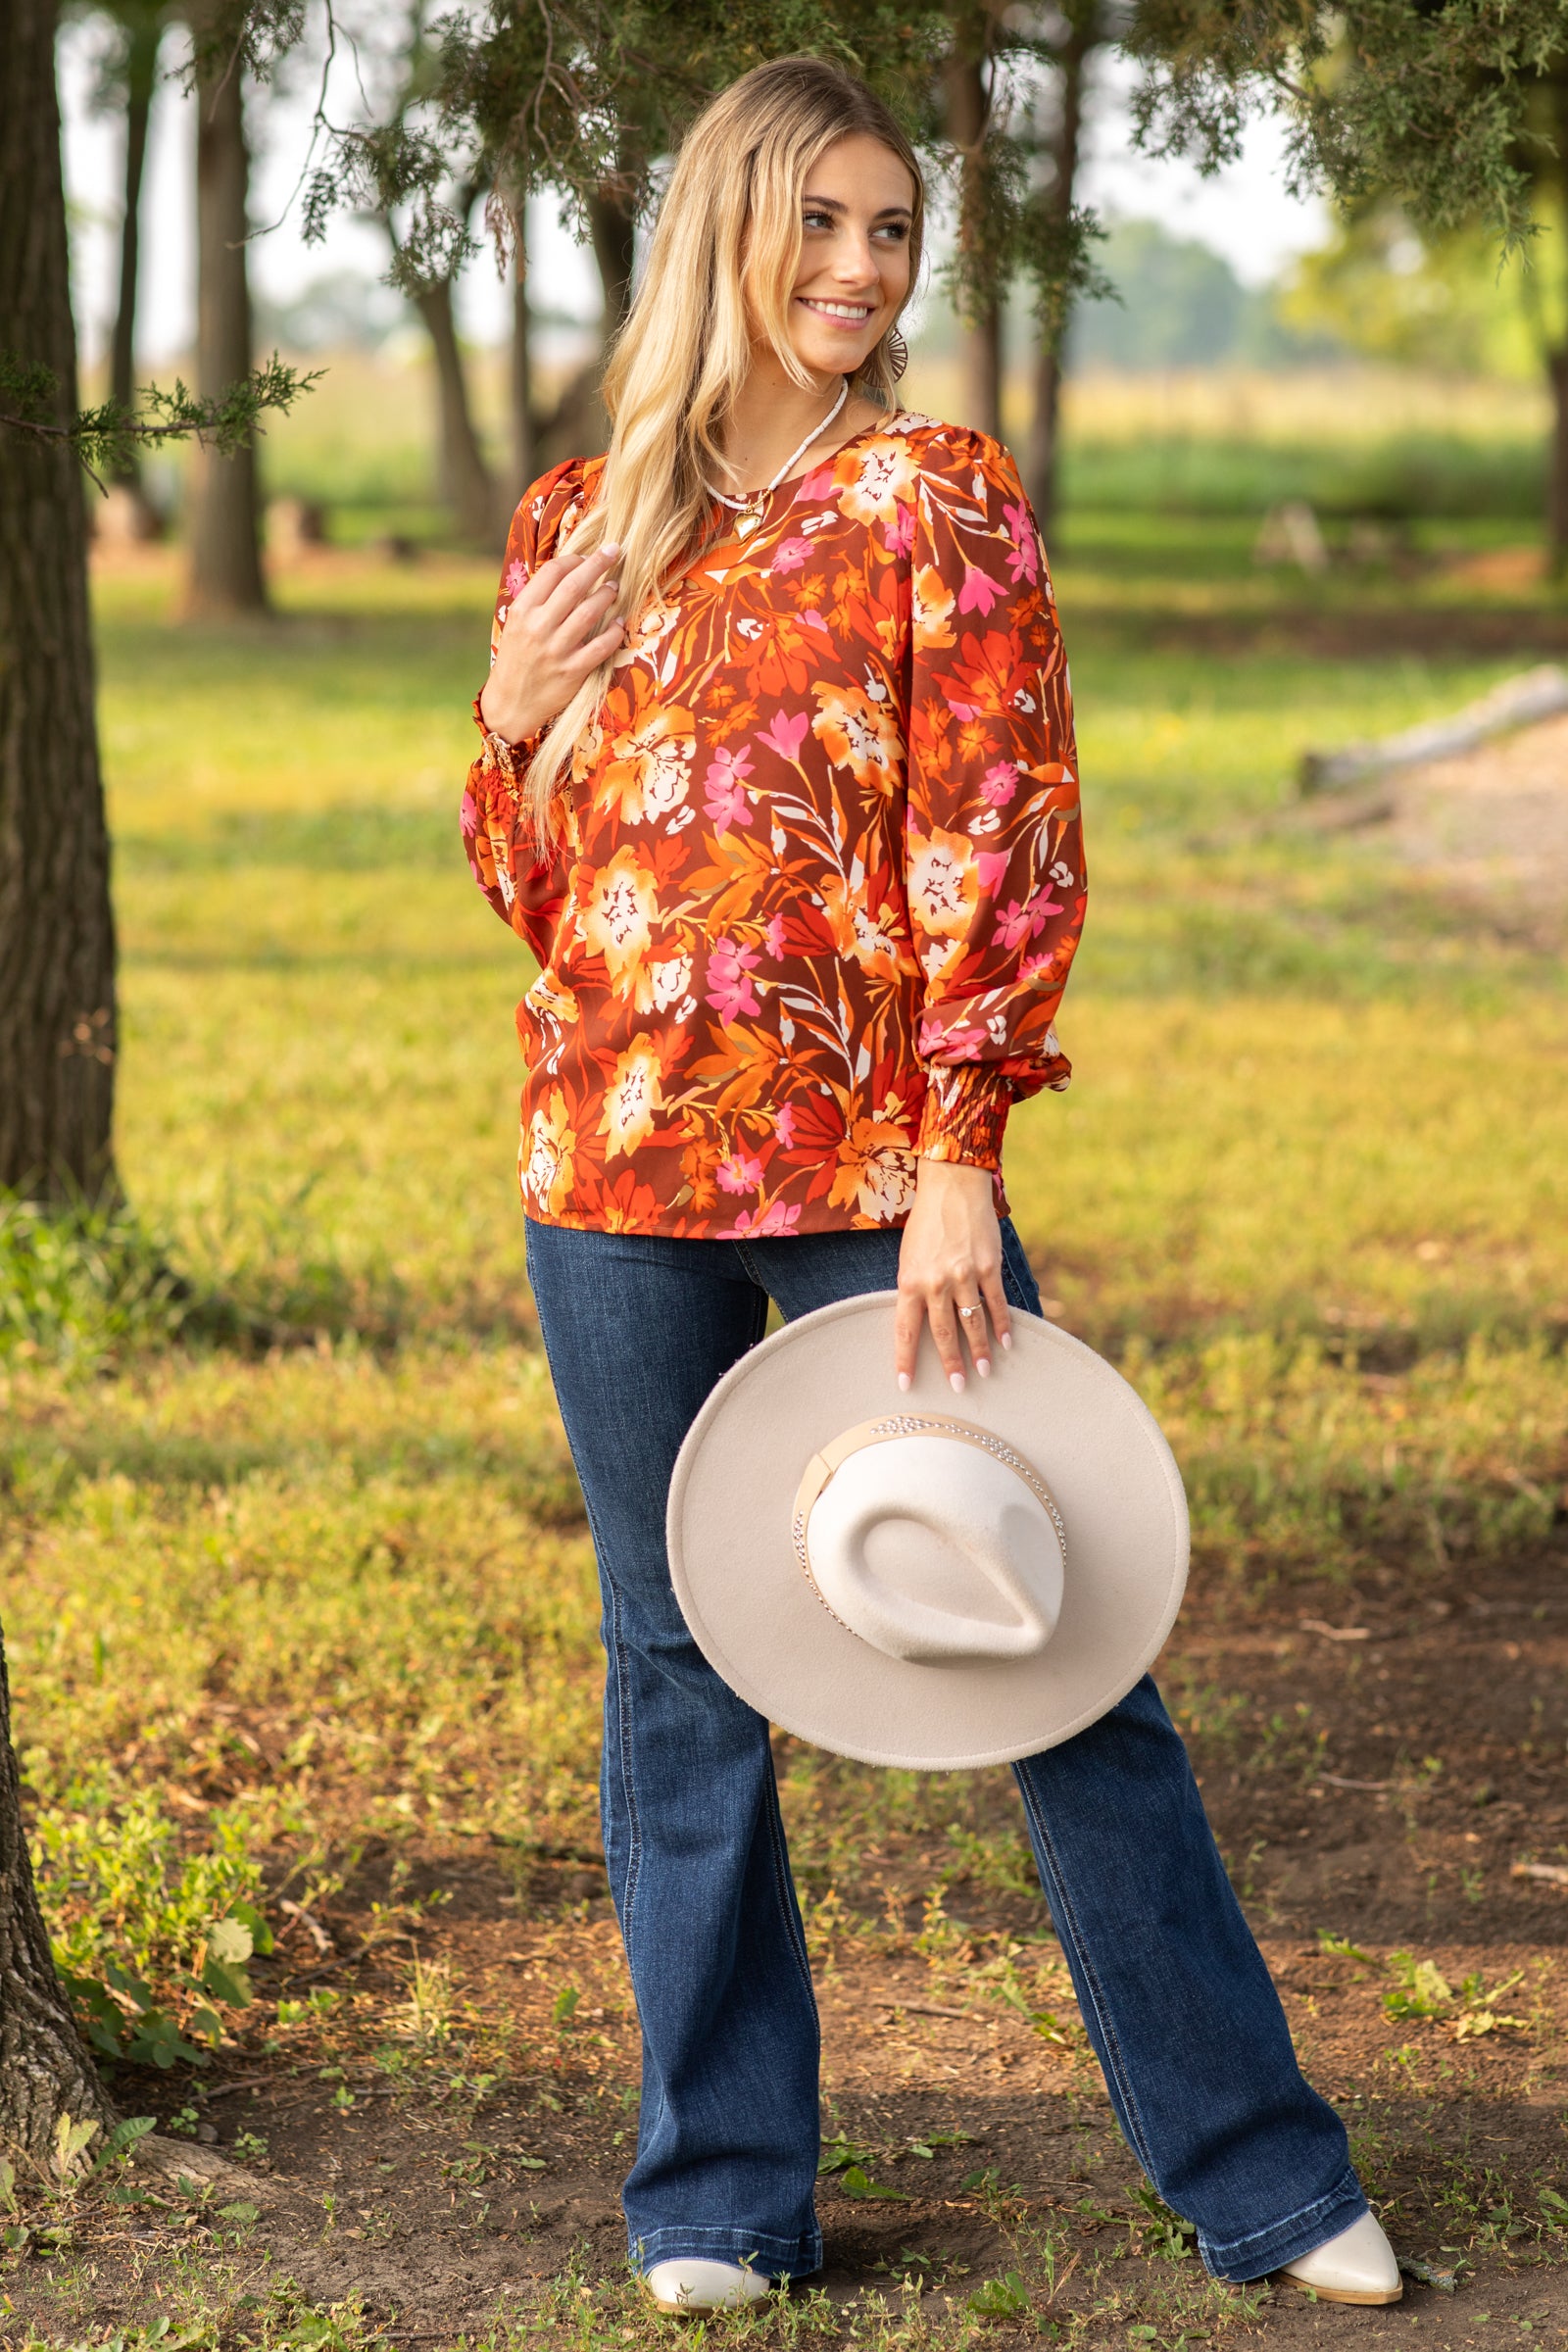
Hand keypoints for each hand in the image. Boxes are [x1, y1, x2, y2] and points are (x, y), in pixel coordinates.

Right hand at [478, 540, 624, 744]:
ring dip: (607, 595)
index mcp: (522, 610)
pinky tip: (619, 623)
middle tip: (615, 551)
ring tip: (615, 588)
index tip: (588, 556)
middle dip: (598, 564)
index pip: (552, 572)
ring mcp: (556, 650)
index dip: (575, 559)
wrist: (510, 703)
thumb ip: (538, 600)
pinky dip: (614, 632)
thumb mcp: (517, 624)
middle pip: (574, 586)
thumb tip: (568, 571)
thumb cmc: (517, 658)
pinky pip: (601, 647)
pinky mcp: (572, 671)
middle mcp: (538, 627)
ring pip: (590, 612)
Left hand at [894, 1159, 1011, 1394]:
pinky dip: (1001, 1324)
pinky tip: (1005, 1342)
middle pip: (944, 1333)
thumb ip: (915, 1289)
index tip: (907, 1385)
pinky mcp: (988, 1266)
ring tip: (985, 1371)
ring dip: (980, 1350)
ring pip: (972, 1322)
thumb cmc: (926, 1224)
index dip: (906, 1360)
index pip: (905, 1330)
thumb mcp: (909, 1258)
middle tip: (959, 1386)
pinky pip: (995, 1303)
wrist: (952, 1188)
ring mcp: (964, 1275)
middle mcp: (936, 1282)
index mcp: (910, 1281)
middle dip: (951, 1363)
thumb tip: (922, 1322)